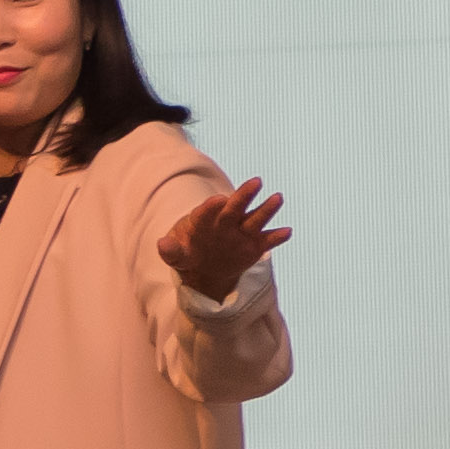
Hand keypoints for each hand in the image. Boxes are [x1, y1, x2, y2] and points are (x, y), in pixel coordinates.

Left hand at [159, 180, 289, 302]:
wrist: (204, 267)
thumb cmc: (187, 254)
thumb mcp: (176, 255)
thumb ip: (170, 251)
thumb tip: (162, 245)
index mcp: (204, 220)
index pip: (207, 211)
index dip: (212, 206)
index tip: (218, 200)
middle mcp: (226, 222)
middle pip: (236, 206)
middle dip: (244, 194)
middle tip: (256, 181)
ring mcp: (242, 232)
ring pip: (256, 218)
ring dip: (267, 209)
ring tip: (278, 197)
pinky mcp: (255, 245)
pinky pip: (268, 240)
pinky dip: (277, 236)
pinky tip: (287, 231)